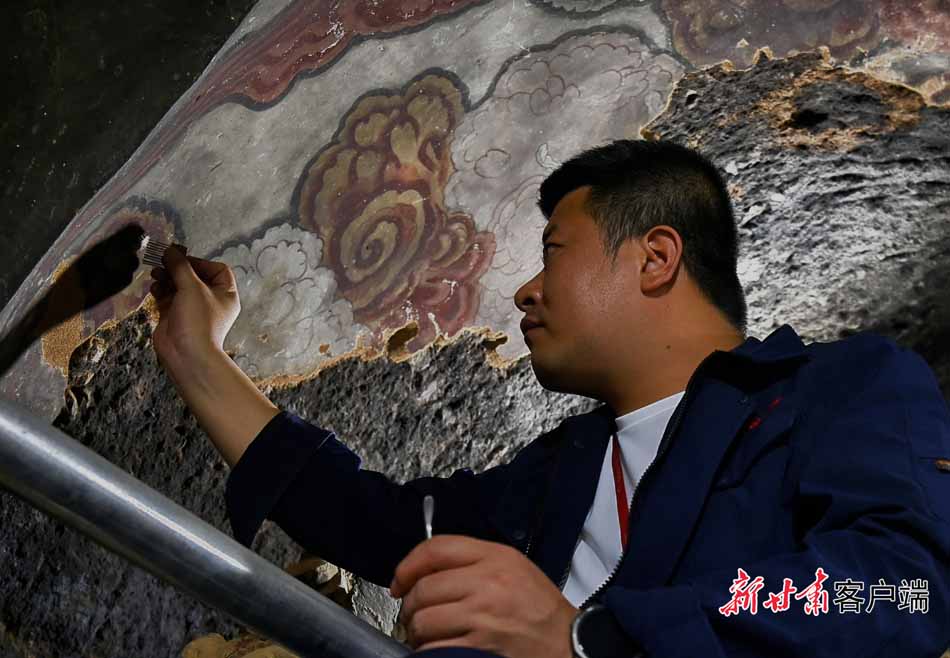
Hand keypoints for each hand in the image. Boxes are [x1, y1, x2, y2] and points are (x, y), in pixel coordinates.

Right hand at [149, 245, 239, 369]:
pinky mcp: (176, 316)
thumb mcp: (192, 287)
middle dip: (178, 268)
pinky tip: (155, 288)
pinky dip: (161, 290)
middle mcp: (211, 301)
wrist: (186, 355)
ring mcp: (193, 309)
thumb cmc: (198, 324)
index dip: (199, 262)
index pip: (216, 269)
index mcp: (226, 294)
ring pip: (179, 285)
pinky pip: (168, 297)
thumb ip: (180, 266)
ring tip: (156, 273)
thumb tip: (170, 250)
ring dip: (167, 277)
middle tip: (164, 261)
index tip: (183, 259)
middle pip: (194, 275)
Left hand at [389, 535, 578, 657]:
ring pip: (424, 619)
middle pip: (424, 587)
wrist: (570, 645)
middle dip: (410, 605)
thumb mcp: (514, 569)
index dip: (408, 565)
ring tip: (425, 634)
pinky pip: (435, 646)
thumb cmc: (541, 611)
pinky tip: (437, 648)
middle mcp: (488, 581)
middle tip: (412, 614)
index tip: (399, 580)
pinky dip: (428, 650)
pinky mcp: (479, 646)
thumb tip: (426, 571)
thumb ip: (474, 561)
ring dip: (416, 631)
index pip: (436, 548)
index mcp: (496, 556)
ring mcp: (483, 615)